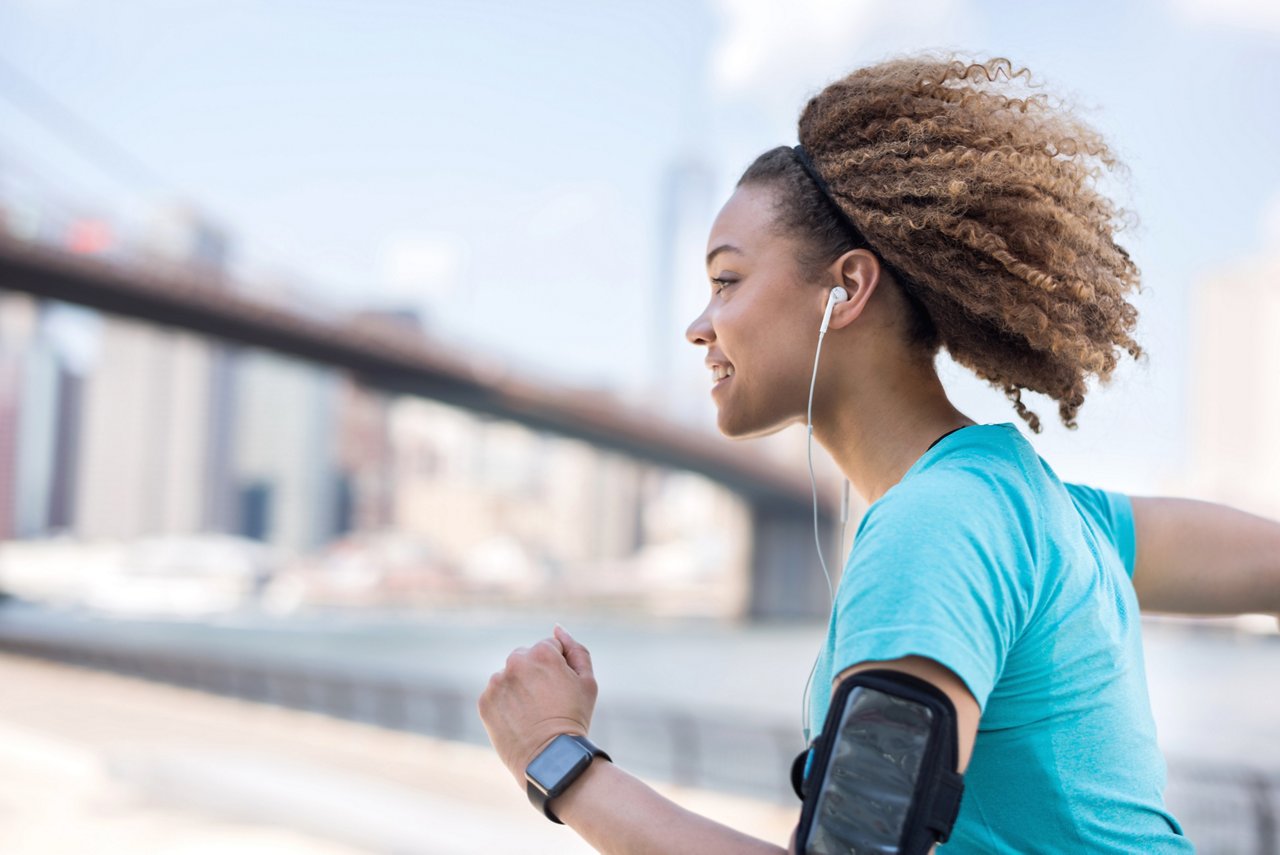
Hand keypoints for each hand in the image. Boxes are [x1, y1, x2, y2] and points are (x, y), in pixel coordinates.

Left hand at [477, 624, 599, 786]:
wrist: (550, 759)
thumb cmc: (574, 718)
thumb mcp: (587, 681)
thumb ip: (575, 649)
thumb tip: (557, 628)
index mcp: (542, 652)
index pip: (550, 647)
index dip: (559, 668)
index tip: (561, 689)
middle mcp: (515, 661)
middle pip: (526, 658)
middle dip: (535, 674)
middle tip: (547, 702)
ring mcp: (497, 682)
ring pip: (509, 676)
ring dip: (518, 688)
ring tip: (532, 713)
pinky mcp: (485, 701)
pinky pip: (496, 694)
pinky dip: (505, 704)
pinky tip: (519, 720)